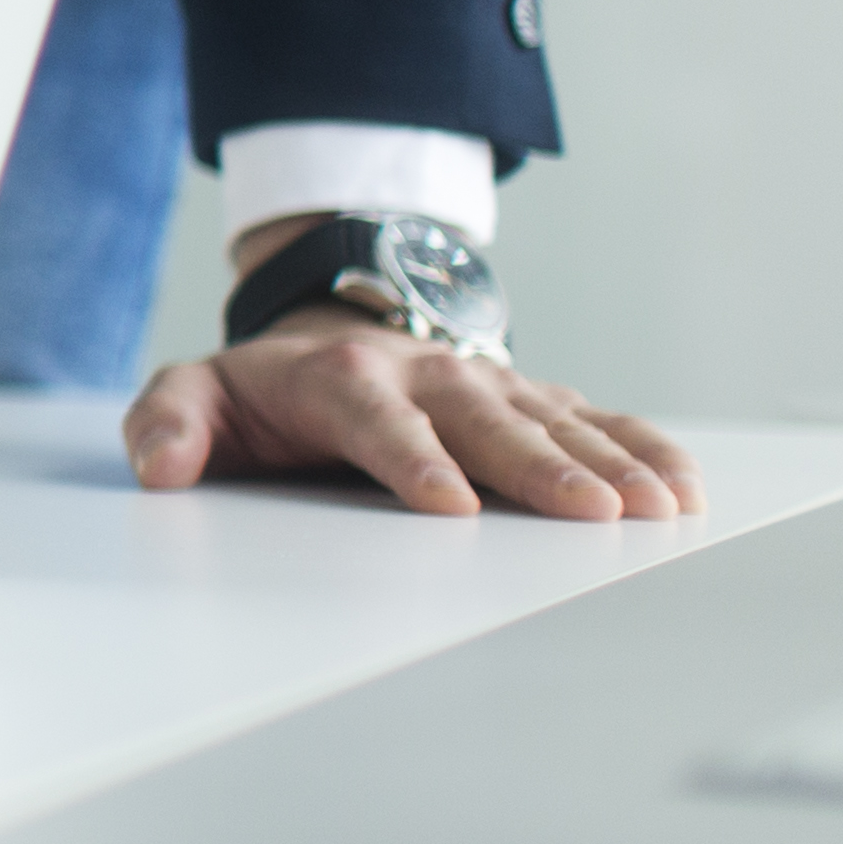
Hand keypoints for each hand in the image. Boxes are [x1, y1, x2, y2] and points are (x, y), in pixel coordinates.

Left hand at [122, 315, 705, 520]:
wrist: (324, 331)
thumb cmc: (263, 389)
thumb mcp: (195, 394)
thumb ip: (169, 422)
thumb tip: (161, 465)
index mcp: (340, 378)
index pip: (377, 420)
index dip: (413, 460)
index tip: (451, 505)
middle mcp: (424, 375)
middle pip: (485, 423)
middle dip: (540, 467)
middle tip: (595, 513)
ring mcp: (484, 383)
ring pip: (552, 420)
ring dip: (607, 463)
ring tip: (656, 509)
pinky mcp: (529, 397)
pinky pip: (595, 417)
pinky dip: (641, 446)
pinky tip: (681, 484)